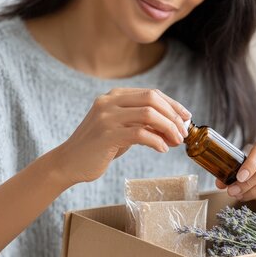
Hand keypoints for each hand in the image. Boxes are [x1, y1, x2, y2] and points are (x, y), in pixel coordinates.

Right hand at [53, 88, 190, 186]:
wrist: (69, 163)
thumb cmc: (98, 148)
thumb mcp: (121, 130)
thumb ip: (142, 124)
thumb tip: (173, 128)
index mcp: (115, 96)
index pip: (152, 93)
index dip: (173, 105)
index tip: (187, 117)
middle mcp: (110, 101)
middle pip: (152, 99)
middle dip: (173, 116)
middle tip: (183, 133)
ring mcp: (106, 117)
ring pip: (148, 114)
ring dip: (168, 128)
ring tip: (176, 142)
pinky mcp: (106, 135)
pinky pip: (140, 134)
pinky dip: (156, 141)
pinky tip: (162, 149)